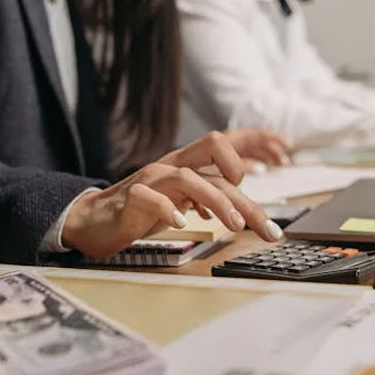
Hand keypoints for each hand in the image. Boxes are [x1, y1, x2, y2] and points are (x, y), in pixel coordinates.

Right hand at [62, 131, 282, 257]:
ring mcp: (150, 180)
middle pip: (215, 163)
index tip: (279, 163)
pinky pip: (150, 197)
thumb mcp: (184, 200)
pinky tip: (183, 225)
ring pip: (188, 177)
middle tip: (265, 228)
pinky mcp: (130, 199)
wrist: (95, 220)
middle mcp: (172, 166)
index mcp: (187, 164)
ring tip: (232, 225)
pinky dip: (170, 210)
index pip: (225, 146)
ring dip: (215, 200)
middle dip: (245, 196)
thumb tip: (246, 209)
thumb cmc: (143, 210)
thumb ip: (211, 197)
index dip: (253, 148)